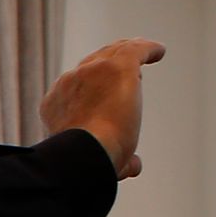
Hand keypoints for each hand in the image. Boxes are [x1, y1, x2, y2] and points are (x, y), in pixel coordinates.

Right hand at [40, 38, 164, 180]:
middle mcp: (69, 83)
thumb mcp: (97, 160)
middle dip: (107, 65)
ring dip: (126, 52)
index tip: (108, 95)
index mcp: (55, 105)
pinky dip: (148, 49)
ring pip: (111, 53)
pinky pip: (134, 50)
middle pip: (91, 65)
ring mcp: (91, 72)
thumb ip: (116, 160)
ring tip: (141, 50)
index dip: (93, 88)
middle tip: (125, 68)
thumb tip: (133, 167)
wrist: (83, 154)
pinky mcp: (116, 67)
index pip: (75, 88)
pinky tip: (159, 51)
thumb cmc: (86, 163)